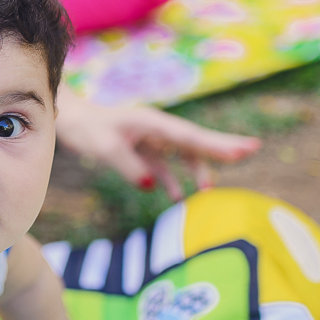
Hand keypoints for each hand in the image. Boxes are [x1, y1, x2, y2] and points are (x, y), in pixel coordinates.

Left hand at [55, 91, 260, 199]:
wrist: (67, 121)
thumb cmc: (85, 129)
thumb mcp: (105, 147)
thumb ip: (129, 166)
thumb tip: (153, 185)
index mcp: (153, 122)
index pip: (191, 136)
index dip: (218, 144)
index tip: (245, 147)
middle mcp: (157, 129)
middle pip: (195, 141)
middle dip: (221, 148)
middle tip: (252, 151)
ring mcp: (151, 139)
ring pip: (182, 155)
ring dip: (195, 171)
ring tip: (206, 192)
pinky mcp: (142, 151)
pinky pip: (163, 166)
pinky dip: (171, 180)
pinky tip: (175, 198)